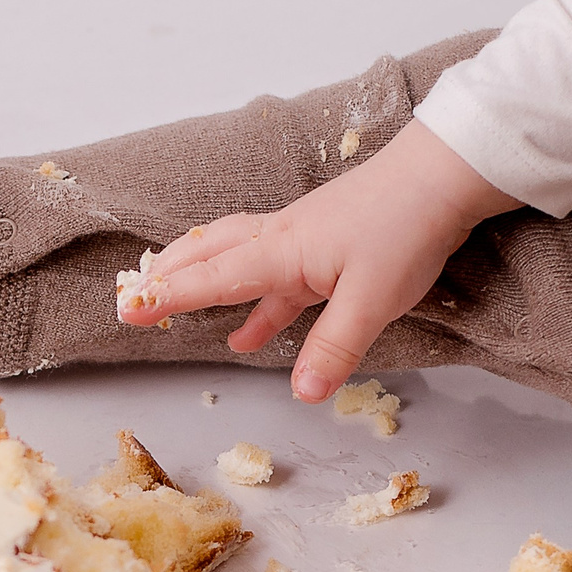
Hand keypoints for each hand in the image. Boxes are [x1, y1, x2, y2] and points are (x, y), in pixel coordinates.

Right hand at [117, 119, 518, 400]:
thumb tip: (301, 393)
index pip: (212, 277)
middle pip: (210, 255)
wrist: (442, 177)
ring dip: (202, 282)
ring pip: (236, 259)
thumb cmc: (406, 229)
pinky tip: (249, 334)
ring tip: (173, 309)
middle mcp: (282, 240)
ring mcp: (302, 239)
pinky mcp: (324, 243)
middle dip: (169, 277)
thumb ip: (334, 347)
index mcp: (283, 251)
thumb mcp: (371, 300)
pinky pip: (273, 276)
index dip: (169, 295)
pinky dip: (254, 304)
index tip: (128, 309)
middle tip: (132, 298)